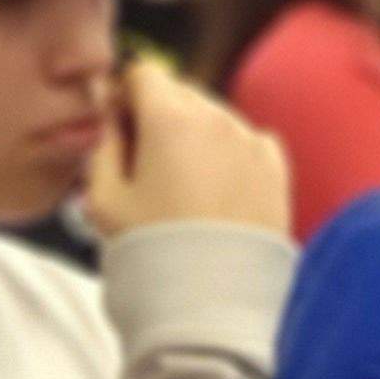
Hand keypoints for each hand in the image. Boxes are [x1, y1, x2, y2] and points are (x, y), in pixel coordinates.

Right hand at [83, 61, 290, 241]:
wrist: (209, 305)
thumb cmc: (151, 253)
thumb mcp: (102, 200)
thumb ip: (102, 146)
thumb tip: (111, 120)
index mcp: (170, 119)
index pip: (145, 73)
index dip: (126, 95)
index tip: (119, 124)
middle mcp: (217, 120)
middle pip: (182, 92)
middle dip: (159, 114)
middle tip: (145, 160)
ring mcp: (252, 143)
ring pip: (217, 117)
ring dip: (196, 135)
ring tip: (181, 185)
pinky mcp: (276, 171)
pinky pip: (250, 142)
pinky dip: (231, 155)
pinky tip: (216, 190)